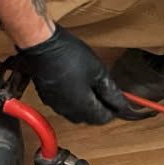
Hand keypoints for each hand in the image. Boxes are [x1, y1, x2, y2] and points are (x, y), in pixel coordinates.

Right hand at [17, 25, 140, 124]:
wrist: (42, 45)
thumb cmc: (69, 55)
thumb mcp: (98, 71)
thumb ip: (111, 91)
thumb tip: (121, 104)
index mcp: (83, 107)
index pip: (104, 118)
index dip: (114, 109)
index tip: (119, 99)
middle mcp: (68, 111)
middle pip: (90, 118)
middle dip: (100, 107)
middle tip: (107, 91)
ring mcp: (55, 105)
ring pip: (76, 113)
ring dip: (86, 105)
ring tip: (92, 86)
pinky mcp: (47, 97)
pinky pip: (64, 105)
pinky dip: (73, 99)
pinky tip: (75, 84)